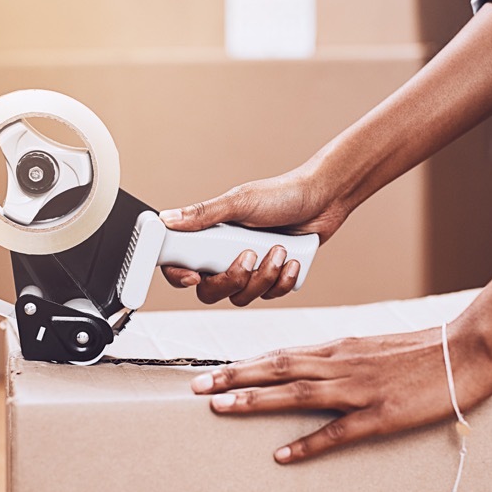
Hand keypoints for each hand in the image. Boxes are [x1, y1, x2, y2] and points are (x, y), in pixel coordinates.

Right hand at [158, 169, 347, 305]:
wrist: (324, 200)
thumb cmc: (282, 194)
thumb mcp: (240, 201)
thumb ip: (203, 214)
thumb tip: (168, 219)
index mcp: (211, 236)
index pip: (180, 264)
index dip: (180, 276)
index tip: (195, 276)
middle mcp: (226, 255)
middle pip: (210, 291)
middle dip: (233, 279)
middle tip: (249, 255)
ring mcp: (249, 268)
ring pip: (241, 296)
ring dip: (264, 276)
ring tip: (279, 249)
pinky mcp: (272, 277)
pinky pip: (269, 295)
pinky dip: (283, 280)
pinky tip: (292, 259)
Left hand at [188, 316, 491, 462]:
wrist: (467, 349)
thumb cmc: (421, 350)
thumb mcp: (371, 345)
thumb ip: (338, 356)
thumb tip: (305, 364)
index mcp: (339, 348)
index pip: (280, 355)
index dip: (243, 365)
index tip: (211, 372)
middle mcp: (341, 364)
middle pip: (277, 370)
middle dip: (234, 379)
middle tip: (196, 388)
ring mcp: (360, 389)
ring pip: (297, 394)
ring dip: (256, 402)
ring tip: (221, 409)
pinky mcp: (382, 415)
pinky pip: (338, 432)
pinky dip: (308, 443)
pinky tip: (282, 455)